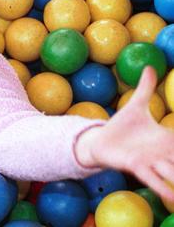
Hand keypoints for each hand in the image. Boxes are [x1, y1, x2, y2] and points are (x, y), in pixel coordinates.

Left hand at [75, 66, 173, 203]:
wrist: (99, 140)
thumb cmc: (121, 127)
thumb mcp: (136, 105)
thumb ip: (146, 88)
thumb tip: (149, 66)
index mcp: (168, 139)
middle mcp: (164, 153)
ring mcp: (152, 162)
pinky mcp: (136, 167)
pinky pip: (153, 180)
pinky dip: (164, 188)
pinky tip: (173, 198)